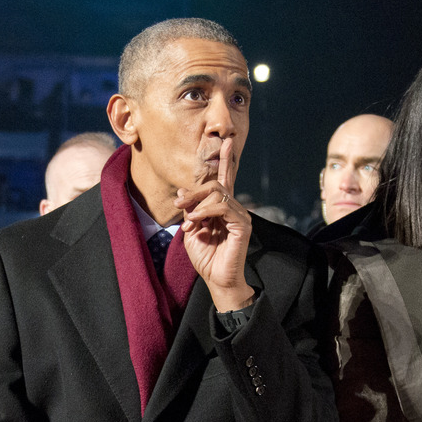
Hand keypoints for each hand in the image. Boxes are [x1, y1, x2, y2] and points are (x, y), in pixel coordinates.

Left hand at [175, 139, 254, 311]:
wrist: (216, 280)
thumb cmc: (205, 257)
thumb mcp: (191, 230)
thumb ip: (190, 210)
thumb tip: (183, 192)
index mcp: (222, 208)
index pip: (225, 179)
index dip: (226, 160)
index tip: (227, 141)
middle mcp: (234, 208)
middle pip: (216, 184)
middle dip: (195, 191)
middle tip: (179, 203)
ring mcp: (240, 216)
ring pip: (218, 194)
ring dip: (198, 204)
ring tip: (189, 220)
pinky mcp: (243, 225)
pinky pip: (224, 207)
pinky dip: (206, 211)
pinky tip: (196, 222)